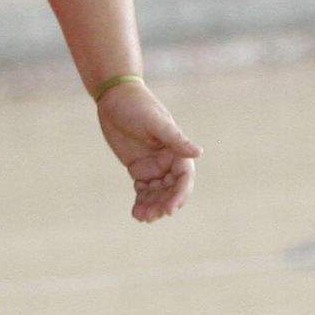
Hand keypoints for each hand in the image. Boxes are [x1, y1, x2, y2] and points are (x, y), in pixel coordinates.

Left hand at [93, 78, 198, 221]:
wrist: (115, 97)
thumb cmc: (137, 105)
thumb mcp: (156, 122)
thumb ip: (176, 139)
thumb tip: (199, 153)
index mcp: (177, 149)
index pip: (184, 178)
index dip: (179, 194)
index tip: (169, 209)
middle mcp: (168, 160)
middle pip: (171, 190)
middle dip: (163, 204)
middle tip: (150, 216)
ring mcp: (154, 166)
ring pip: (157, 193)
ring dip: (152, 206)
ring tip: (142, 217)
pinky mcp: (139, 169)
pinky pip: (144, 190)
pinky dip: (141, 202)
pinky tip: (136, 213)